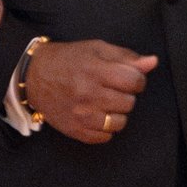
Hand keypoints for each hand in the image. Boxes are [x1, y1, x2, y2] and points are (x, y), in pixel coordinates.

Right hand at [22, 38, 157, 143]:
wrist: (33, 76)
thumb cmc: (67, 60)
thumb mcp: (96, 49)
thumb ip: (126, 57)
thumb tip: (152, 63)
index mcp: (95, 71)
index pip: (135, 81)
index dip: (136, 79)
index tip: (126, 77)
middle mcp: (88, 95)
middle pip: (129, 103)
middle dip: (125, 95)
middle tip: (110, 88)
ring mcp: (81, 116)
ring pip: (120, 123)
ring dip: (116, 112)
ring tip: (104, 102)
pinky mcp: (75, 131)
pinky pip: (105, 137)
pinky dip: (105, 128)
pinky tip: (96, 115)